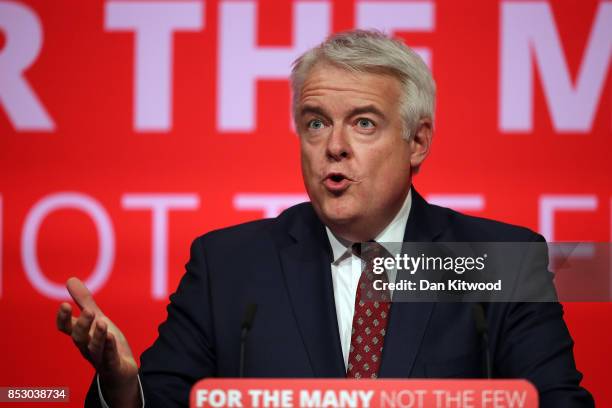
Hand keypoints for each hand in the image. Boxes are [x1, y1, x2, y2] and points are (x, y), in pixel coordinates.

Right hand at [56, 277, 139, 404]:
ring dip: (97, 336)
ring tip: (102, 322)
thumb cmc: (105, 343)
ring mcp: (99, 357)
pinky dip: (109, 348)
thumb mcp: (97, 320)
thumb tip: (70, 279)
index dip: (63, 318)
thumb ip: (84, 302)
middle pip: (79, 338)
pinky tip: (112, 337)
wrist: (120, 371)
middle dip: (82, 325)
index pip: (66, 328)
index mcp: (82, 335)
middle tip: (89, 311)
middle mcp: (87, 347)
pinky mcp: (113, 365)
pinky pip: (109, 357)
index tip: (64, 304)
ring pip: (94, 348)